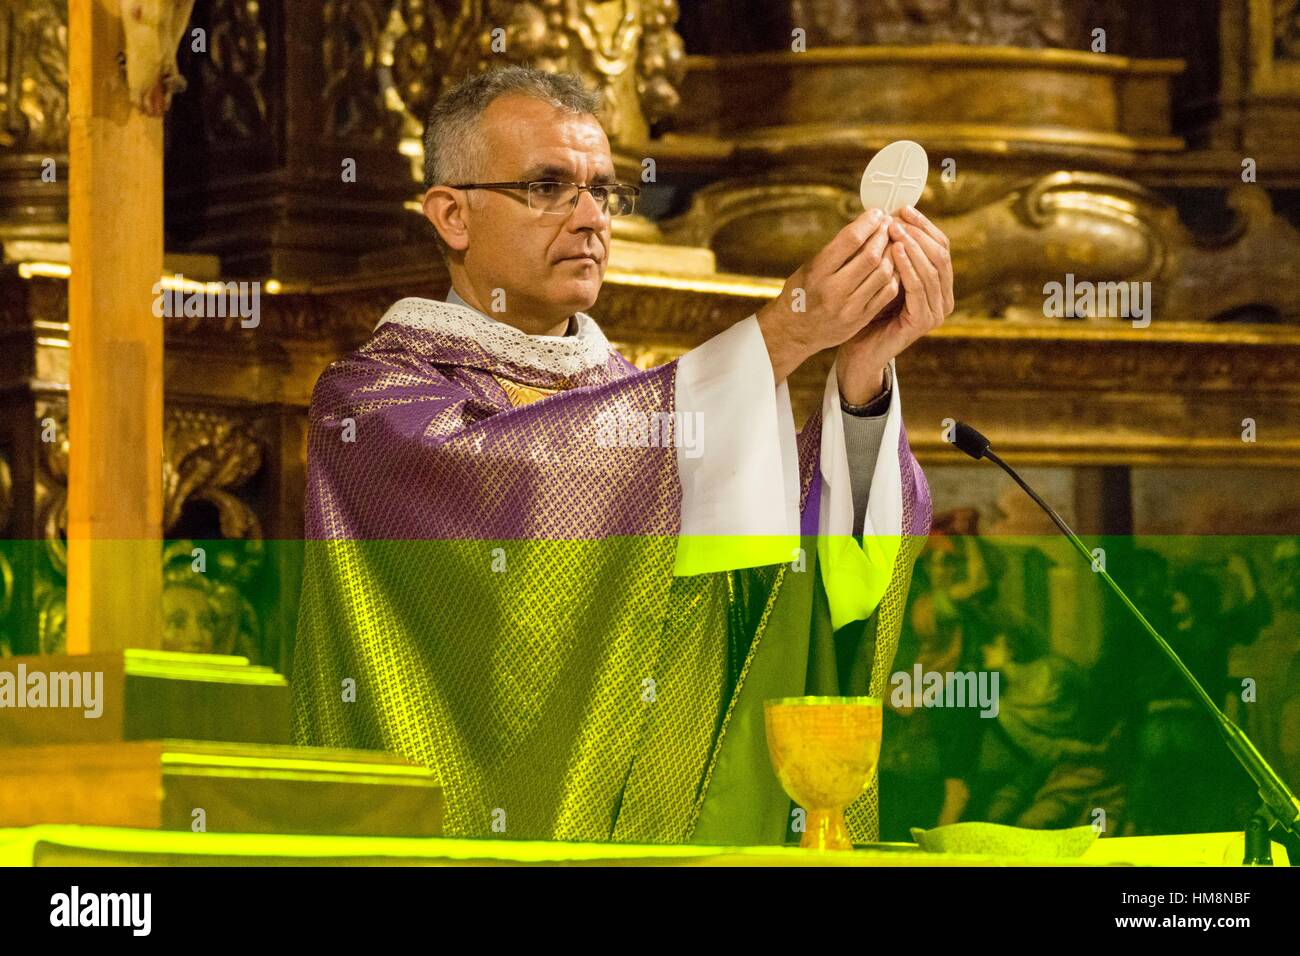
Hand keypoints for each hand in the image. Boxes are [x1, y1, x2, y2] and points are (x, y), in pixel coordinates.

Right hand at [756, 210, 901, 382]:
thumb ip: (836, 250)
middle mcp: (833, 291)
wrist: (794, 332)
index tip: (877, 214)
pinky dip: (893, 275)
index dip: (868, 223)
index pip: (850, 240)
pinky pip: (887, 292)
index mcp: (817, 273)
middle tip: (888, 225)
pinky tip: (891, 265)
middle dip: (883, 235)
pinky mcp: (860, 319)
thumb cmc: (801, 293)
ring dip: (892, 254)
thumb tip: (865, 226)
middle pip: (871, 256)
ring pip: (883, 273)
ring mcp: (849, 308)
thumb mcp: (810, 267)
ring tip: (892, 243)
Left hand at [836, 206, 953, 402]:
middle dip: (918, 233)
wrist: (859, 348)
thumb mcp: (885, 274)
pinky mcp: (924, 321)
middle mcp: (944, 297)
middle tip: (898, 218)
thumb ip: (895, 252)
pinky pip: (918, 287)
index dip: (924, 225)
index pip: (940, 245)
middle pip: (941, 254)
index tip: (904, 208)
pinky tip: (894, 252)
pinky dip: (908, 266)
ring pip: (932, 269)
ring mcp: (937, 311)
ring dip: (912, 246)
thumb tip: (893, 214)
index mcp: (939, 284)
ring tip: (895, 230)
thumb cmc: (869, 310)